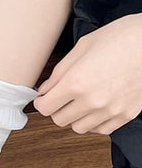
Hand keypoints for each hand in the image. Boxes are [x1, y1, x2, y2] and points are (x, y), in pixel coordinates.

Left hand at [33, 13, 141, 134]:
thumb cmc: (121, 37)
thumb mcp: (82, 47)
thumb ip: (60, 71)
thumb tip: (45, 89)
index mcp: (76, 81)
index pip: (44, 108)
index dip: (41, 101)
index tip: (44, 96)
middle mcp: (92, 100)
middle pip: (59, 120)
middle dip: (55, 109)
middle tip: (60, 97)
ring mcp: (111, 110)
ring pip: (79, 128)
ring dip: (74, 117)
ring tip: (79, 101)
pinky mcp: (126, 115)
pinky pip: (101, 130)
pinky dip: (94, 122)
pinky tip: (96, 107)